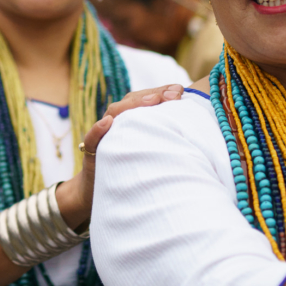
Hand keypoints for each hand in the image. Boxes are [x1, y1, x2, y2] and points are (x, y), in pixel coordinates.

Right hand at [56, 84, 186, 228]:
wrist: (103, 194)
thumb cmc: (134, 170)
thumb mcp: (152, 151)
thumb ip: (165, 135)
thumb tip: (194, 125)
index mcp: (132, 120)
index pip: (146, 98)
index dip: (162, 91)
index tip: (180, 90)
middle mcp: (117, 123)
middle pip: (131, 101)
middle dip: (153, 95)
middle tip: (172, 94)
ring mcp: (103, 136)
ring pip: (114, 113)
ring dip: (131, 105)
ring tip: (151, 100)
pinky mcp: (92, 152)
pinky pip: (91, 138)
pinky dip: (98, 129)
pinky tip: (107, 123)